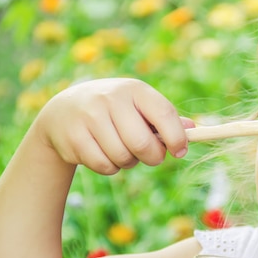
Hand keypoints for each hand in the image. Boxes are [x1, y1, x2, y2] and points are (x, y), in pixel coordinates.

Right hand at [34, 78, 193, 174]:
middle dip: (153, 157)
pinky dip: (111, 167)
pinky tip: (104, 153)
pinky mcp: (74, 137)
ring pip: (123, 157)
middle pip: (143, 144)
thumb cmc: (115, 111)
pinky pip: (105, 166)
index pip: (164, 114)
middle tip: (150, 156)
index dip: (177, 138)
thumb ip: (166, 118)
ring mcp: (90, 117)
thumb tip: (193, 129)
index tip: (180, 151)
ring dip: (129, 162)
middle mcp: (111, 99)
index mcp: (135, 90)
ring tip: (122, 149)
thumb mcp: (139, 106)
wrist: (63, 112)